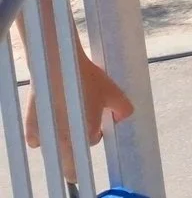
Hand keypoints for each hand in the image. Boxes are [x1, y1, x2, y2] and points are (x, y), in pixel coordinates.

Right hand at [26, 54, 134, 180]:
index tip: (96, 122)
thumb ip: (123, 110)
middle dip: (75, 161)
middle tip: (78, 145)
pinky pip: (36, 141)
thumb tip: (119, 118)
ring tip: (65, 122)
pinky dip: (41, 137)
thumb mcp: (115, 93)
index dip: (96, 132)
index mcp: (87, 134)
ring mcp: (46, 135)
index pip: (92, 142)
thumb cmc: (88, 80)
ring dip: (60, 142)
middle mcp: (65, 139)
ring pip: (54, 149)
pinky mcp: (31, 127)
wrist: (58, 66)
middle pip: (70, 163)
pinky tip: (49, 125)